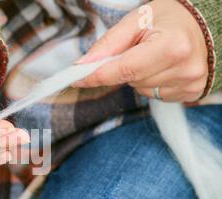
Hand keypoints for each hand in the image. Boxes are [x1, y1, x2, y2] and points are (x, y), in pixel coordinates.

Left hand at [73, 0, 207, 101]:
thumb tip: (83, 65)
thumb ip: (108, 44)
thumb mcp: (136, 21)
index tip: (77, 79)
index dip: (97, 75)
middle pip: (131, 81)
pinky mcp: (191, 93)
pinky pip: (155, 95)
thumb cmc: (167, 19)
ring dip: (138, 76)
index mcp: (172, 46)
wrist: (204, 24)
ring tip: (153, 57)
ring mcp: (190, 84)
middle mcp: (184, 69)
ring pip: (141, 90)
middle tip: (134, 50)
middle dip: (123, 68)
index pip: (124, 69)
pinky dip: (151, 83)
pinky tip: (162, 68)